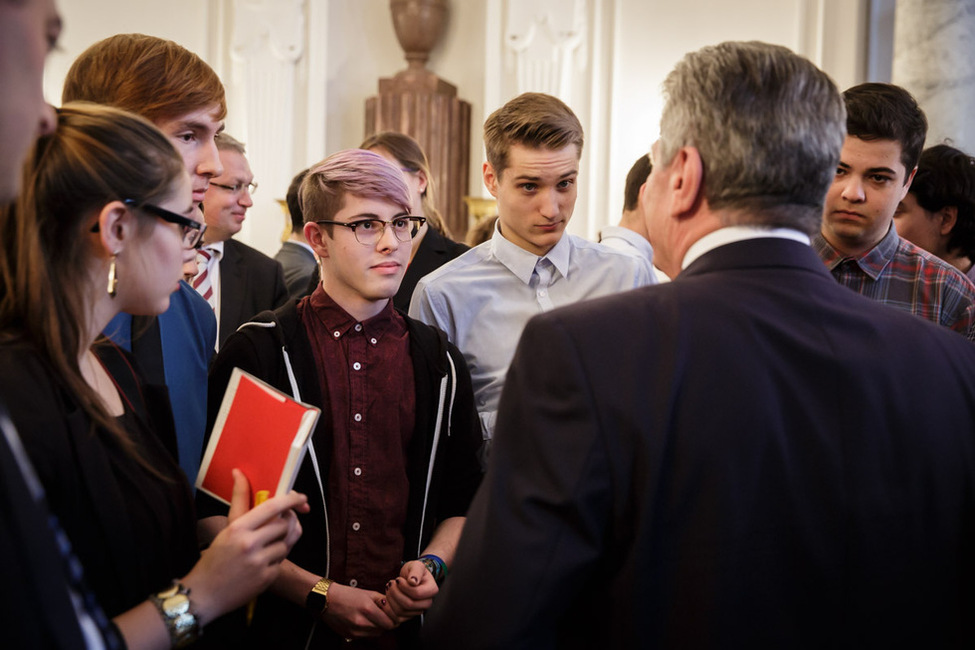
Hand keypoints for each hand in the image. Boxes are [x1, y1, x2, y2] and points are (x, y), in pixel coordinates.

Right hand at [182, 469, 308, 623]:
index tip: (301, 497)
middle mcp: (250, 544)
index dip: (291, 499)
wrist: (204, 594)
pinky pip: (282, 561)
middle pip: (284, 525)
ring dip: (280, 544)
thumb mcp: (226, 529)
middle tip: (275, 529)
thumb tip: (238, 472)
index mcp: (238, 528)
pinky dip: (275, 561)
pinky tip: (260, 565)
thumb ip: (240, 501)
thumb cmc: (215, 558)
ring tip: (263, 550)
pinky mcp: (266, 578)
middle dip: (283, 525)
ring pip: (286, 543)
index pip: (272, 507)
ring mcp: (259, 562)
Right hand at [323, 582, 397, 639]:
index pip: (390, 623)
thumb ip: (383, 601)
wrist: (326, 600)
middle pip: (384, 630)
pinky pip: (365, 636)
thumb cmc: (347, 594)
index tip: (394, 615)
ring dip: (378, 627)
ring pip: (375, 634)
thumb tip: (395, 608)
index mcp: (368, 609)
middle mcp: (361, 622)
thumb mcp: (368, 593)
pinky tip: (363, 621)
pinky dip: (368, 630)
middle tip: (384, 615)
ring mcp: (354, 631)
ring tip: (373, 617)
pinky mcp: (349, 635)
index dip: (394, 620)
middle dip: (386, 623)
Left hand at [382, 560, 437, 622]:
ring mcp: (418, 611)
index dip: (404, 587)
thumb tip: (413, 582)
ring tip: (389, 588)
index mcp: (432, 590)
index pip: (417, 593)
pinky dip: (389, 608)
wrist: (411, 577)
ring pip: (401, 611)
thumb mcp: (416, 565)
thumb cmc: (414, 571)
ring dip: (391, 599)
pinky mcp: (409, 616)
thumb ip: (416, 572)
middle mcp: (427, 603)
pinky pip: (396, 617)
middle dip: (395, 593)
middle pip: (409, 604)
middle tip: (391, 583)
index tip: (398, 579)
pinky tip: (387, 597)